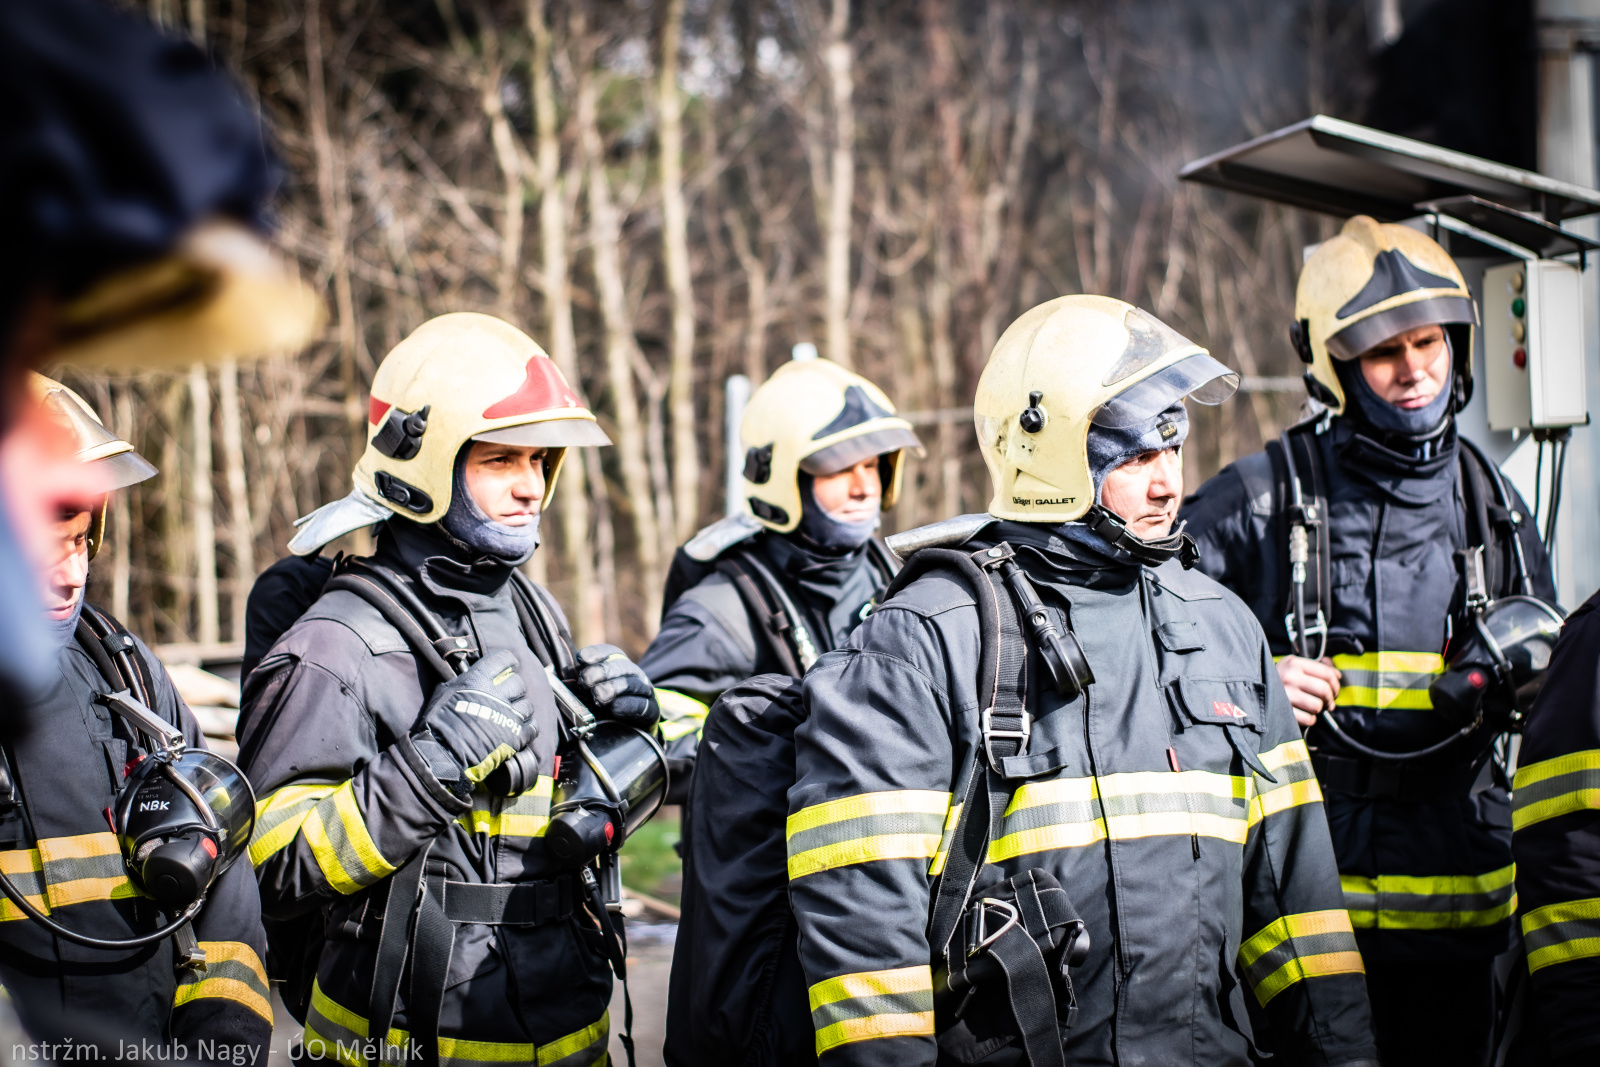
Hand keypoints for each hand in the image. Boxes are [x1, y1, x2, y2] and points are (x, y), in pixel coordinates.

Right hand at [418, 649, 534, 787]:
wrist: (442, 753)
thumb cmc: (438, 723)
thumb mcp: (445, 692)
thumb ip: (462, 680)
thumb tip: (468, 673)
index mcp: (478, 679)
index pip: (503, 659)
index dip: (508, 662)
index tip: (509, 666)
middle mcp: (497, 694)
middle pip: (518, 683)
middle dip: (513, 689)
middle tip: (506, 696)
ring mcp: (508, 716)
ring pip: (527, 705)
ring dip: (520, 709)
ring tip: (510, 715)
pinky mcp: (515, 736)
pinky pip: (533, 727)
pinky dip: (527, 728)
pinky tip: (517, 729)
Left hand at [576, 644, 660, 728]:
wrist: (628, 732)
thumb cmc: (604, 710)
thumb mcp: (590, 693)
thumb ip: (581, 684)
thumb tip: (564, 677)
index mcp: (618, 665)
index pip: (610, 652)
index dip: (597, 653)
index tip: (582, 659)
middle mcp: (633, 675)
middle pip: (621, 666)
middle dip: (602, 671)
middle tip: (586, 681)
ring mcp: (644, 691)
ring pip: (632, 683)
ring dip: (614, 687)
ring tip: (598, 696)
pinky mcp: (651, 710)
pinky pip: (642, 705)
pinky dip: (627, 705)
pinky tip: (614, 708)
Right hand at [1277, 655, 1340, 728]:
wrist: (1254, 694)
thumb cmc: (1279, 680)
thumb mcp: (1294, 666)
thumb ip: (1316, 667)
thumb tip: (1337, 675)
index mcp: (1293, 663)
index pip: (1326, 673)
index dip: (1336, 683)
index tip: (1335, 690)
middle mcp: (1289, 677)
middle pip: (1324, 690)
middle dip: (1330, 698)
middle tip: (1328, 702)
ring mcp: (1285, 695)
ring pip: (1317, 706)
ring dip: (1318, 709)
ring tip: (1312, 707)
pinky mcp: (1283, 712)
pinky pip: (1309, 719)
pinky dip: (1310, 719)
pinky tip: (1303, 714)